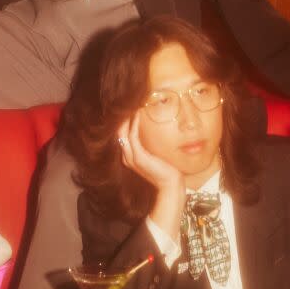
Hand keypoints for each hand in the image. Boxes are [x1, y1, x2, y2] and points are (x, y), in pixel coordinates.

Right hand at [117, 114, 185, 239]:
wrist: (170, 184)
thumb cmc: (166, 169)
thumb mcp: (155, 156)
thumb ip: (150, 146)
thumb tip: (152, 132)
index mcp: (130, 157)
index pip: (121, 136)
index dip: (123, 123)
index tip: (128, 109)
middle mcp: (127, 157)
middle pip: (118, 133)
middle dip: (122, 118)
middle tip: (127, 104)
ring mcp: (132, 157)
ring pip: (122, 133)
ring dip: (126, 119)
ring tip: (131, 106)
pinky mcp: (139, 157)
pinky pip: (132, 136)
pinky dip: (133, 124)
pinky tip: (137, 114)